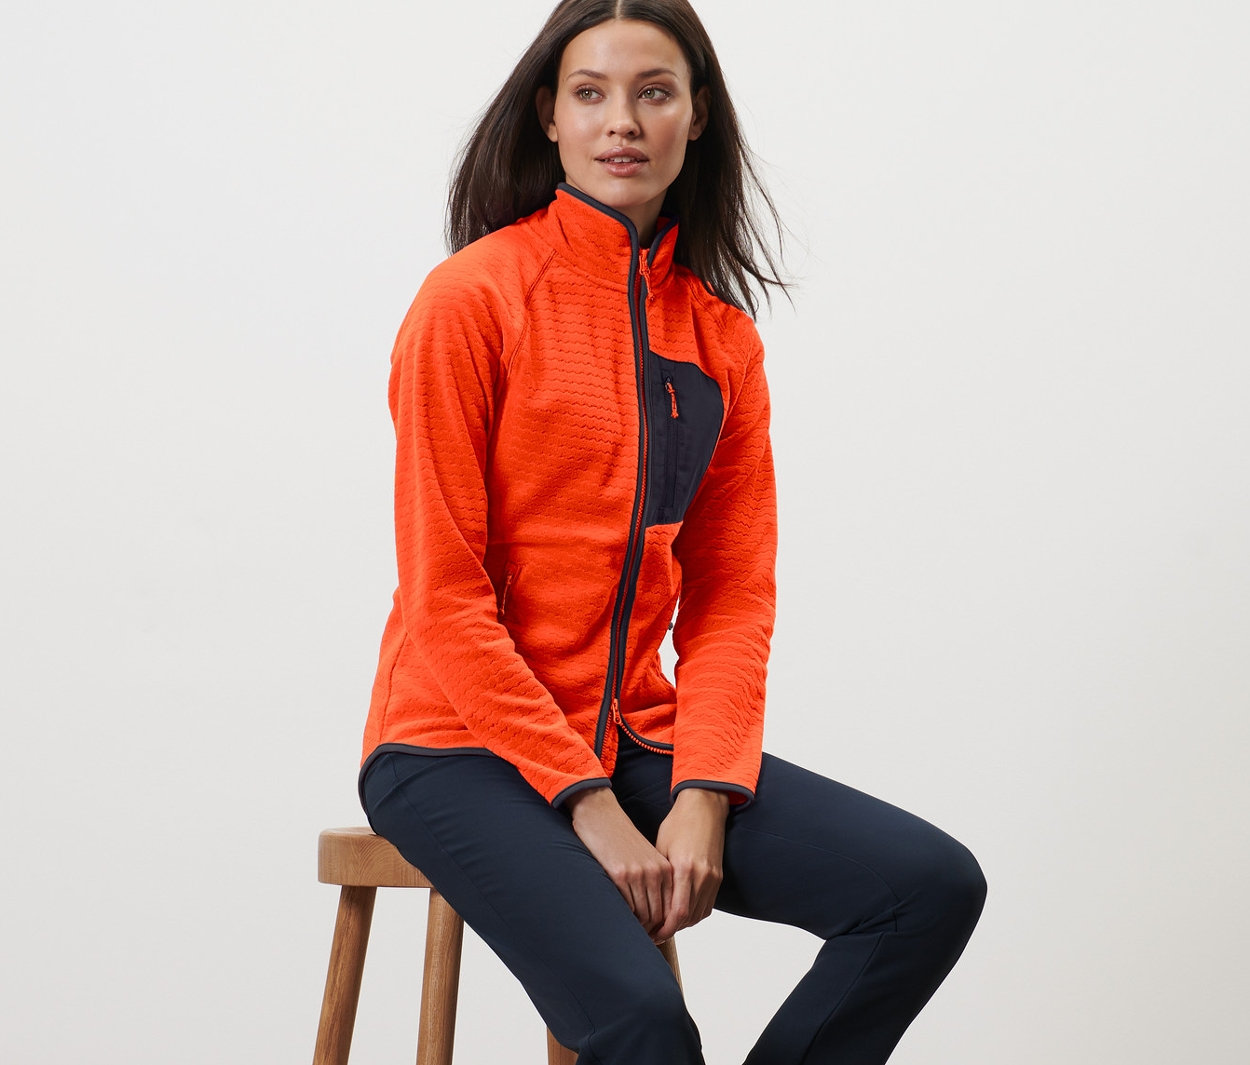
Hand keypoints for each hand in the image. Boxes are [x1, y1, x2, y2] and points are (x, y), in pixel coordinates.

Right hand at [566, 787, 672, 939]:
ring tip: (632, 935)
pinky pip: (627, 906)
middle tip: (643, 942)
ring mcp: (639, 874)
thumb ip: (656, 882)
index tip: (656, 937)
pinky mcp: (620, 874)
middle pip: (660, 915)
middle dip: (653, 932)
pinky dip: (625, 917)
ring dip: (639, 928)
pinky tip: (620, 919)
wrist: (602, 816)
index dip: (665, 927)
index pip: (672, 908)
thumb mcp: (646, 859)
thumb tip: (658, 915)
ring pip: (644, 914)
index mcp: (666, 869)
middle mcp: (656, 872)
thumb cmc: (622, 840)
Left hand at [653, 788, 729, 941]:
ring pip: (699, 914)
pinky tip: (682, 913)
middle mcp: (702, 875)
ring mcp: (713, 876)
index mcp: (685, 868)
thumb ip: (659, 877)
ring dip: (683, 923)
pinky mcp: (718, 875)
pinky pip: (708, 904)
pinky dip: (695, 913)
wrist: (704, 807)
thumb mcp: (660, 848)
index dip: (665, 929)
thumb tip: (647, 901)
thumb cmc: (678, 823)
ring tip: (666, 926)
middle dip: (671, 929)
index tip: (652, 934)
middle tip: (655, 934)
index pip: (677, 913)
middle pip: (689, 918)